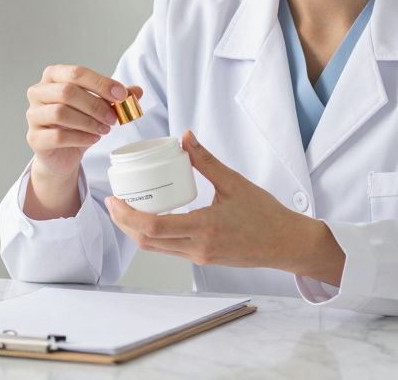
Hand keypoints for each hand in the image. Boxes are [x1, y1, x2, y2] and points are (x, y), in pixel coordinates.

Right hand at [23, 64, 141, 218]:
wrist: (62, 153)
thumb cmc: (78, 123)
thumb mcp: (100, 106)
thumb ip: (116, 98)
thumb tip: (137, 91)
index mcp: (53, 76)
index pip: (77, 73)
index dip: (101, 83)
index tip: (122, 95)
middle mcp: (38, 92)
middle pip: (67, 92)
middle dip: (96, 105)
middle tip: (114, 118)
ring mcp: (33, 115)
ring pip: (60, 113)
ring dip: (88, 121)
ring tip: (105, 129)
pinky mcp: (34, 138)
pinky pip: (58, 136)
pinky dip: (80, 137)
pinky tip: (93, 138)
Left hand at [105, 130, 345, 283]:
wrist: (285, 243)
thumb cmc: (265, 215)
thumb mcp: (234, 182)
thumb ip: (206, 161)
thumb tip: (186, 137)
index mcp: (205, 227)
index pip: (155, 227)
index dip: (128, 216)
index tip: (115, 200)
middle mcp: (199, 247)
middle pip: (147, 241)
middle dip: (124, 223)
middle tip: (112, 203)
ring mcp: (200, 256)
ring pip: (155, 249)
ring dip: (135, 231)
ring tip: (125, 210)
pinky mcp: (203, 259)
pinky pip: (168, 250)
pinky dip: (152, 236)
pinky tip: (149, 218)